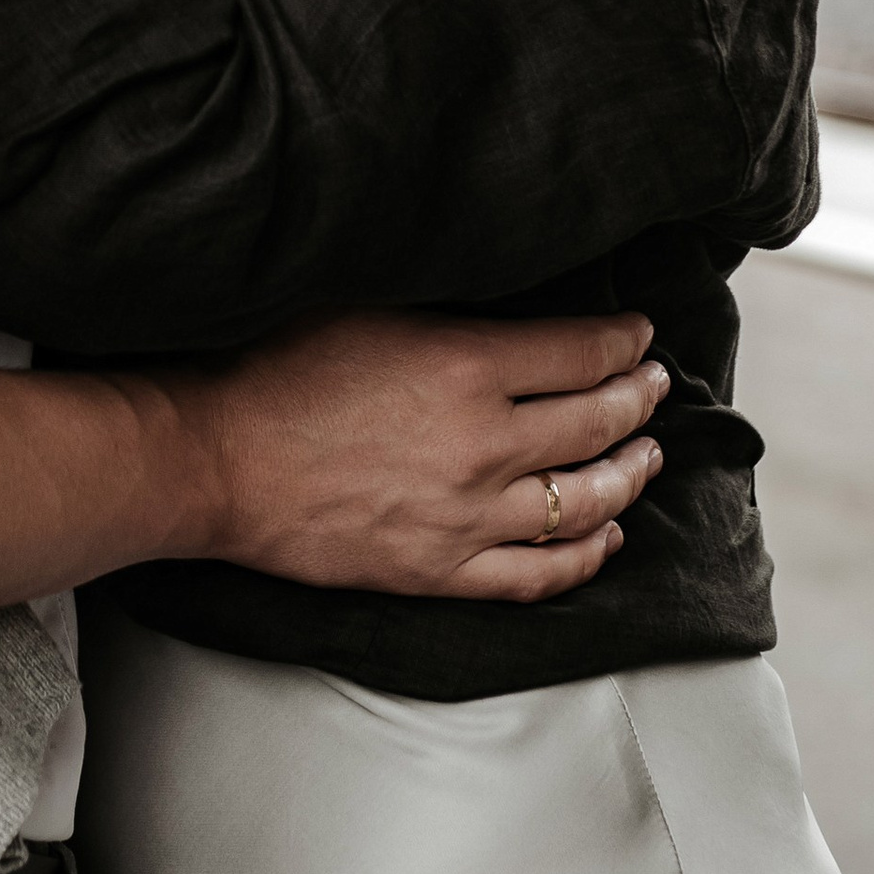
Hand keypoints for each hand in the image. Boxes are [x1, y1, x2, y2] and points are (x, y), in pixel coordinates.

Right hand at [169, 308, 669, 603]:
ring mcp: (469, 516)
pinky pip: (540, 573)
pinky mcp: (444, 570)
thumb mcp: (367, 303)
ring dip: (629, 474)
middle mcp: (484, 445)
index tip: (638, 335)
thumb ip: (446, 307)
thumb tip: (507, 301)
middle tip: (655, 386)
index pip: (581, 353)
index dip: (622, 342)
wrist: (219, 459)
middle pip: (597, 423)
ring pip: (585, 501)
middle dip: (638, 400)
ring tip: (647, 455)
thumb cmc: (276, 369)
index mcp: (466, 366)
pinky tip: (606, 534)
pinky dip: (587, 554)